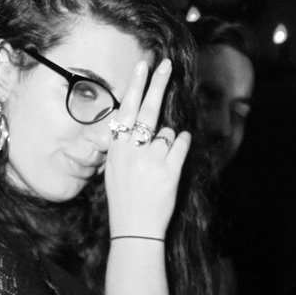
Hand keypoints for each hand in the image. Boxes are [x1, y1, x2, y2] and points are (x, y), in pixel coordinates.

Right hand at [105, 58, 190, 238]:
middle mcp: (132, 150)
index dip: (136, 87)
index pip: (126, 110)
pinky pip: (182, 143)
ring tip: (158, 166)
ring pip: (168, 133)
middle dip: (158, 83)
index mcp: (116, 149)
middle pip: (147, 109)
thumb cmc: (124, 201)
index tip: (142, 66)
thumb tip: (138, 126)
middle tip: (166, 65)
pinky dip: (182, 147)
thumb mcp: (113, 172)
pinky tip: (173, 160)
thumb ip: (123, 147)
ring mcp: (151, 159)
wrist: (134, 229)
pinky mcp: (169, 169)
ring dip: (168, 143)